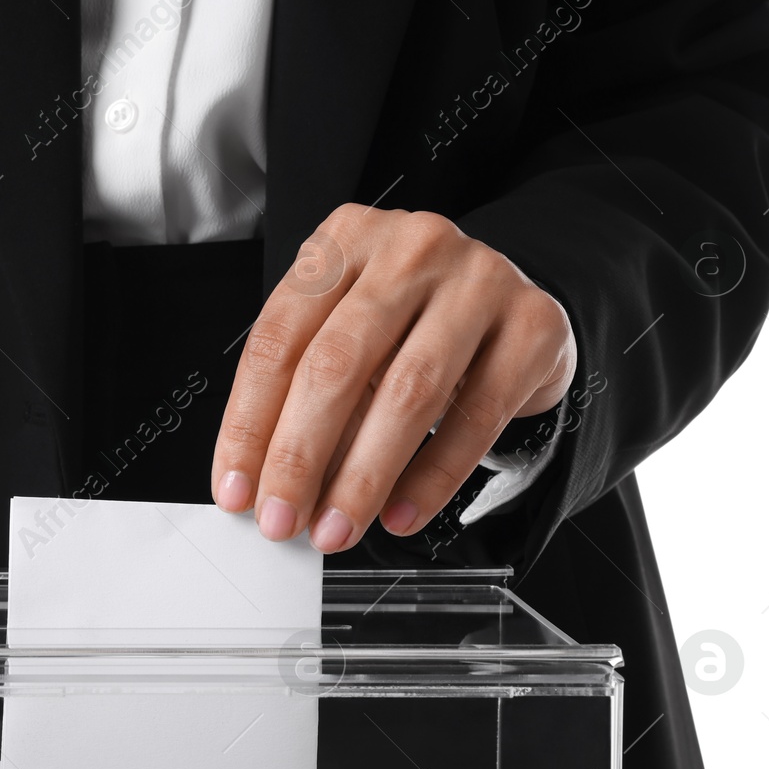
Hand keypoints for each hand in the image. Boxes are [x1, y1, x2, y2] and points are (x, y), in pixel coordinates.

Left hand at [212, 205, 575, 552]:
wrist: (516, 306)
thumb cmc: (412, 324)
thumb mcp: (350, 336)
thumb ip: (306, 395)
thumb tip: (266, 485)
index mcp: (345, 240)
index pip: (279, 339)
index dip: (250, 423)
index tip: (235, 489)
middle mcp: (410, 249)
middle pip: (337, 364)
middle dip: (299, 456)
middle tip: (280, 519)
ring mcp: (478, 280)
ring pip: (407, 393)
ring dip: (362, 477)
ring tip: (335, 529)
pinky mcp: (533, 324)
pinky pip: (477, 416)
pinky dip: (432, 478)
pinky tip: (400, 515)